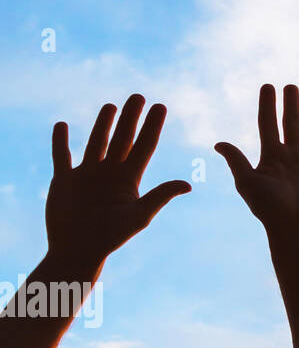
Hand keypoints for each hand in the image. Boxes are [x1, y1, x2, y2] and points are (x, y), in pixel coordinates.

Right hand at [45, 94, 190, 267]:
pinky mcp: (64, 180)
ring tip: (111, 105)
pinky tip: (62, 125)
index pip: (144, 145)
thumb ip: (161, 196)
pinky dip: (60, 141)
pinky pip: (61, 155)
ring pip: (96, 142)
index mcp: (130, 179)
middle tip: (138, 96)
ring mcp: (87, 175)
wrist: (78, 250)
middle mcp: (110, 173)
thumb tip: (189, 184)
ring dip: (102, 124)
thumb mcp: (139, 215)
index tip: (161, 106)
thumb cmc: (111, 237)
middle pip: (122, 138)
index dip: (153, 126)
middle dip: (130, 118)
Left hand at [215, 84, 298, 237]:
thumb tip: (218, 143)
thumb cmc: (268, 208)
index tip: (267, 86)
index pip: (268, 125)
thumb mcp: (248, 182)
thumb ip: (236, 161)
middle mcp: (291, 158)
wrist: (293, 230)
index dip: (267, 105)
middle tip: (290, 86)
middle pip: (290, 126)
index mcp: (272, 157)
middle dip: (290, 105)